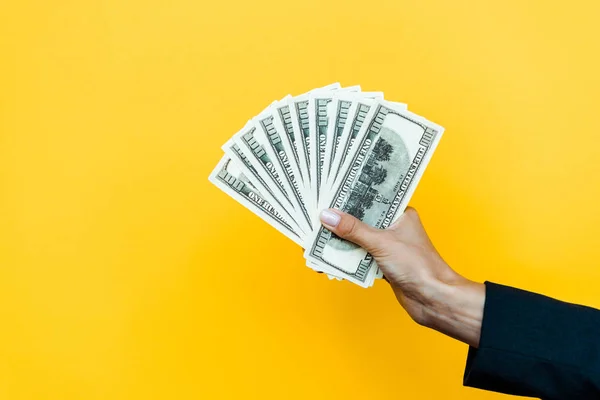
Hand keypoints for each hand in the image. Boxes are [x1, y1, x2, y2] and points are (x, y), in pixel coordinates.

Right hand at [319, 207, 484, 347]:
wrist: (433, 299)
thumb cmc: (417, 265)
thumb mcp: (381, 242)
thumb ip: (353, 229)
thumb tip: (327, 216)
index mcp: (400, 213)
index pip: (371, 198)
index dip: (350, 197)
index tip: (329, 194)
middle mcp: (394, 227)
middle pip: (361, 220)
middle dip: (339, 221)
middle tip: (315, 217)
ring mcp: (388, 246)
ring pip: (358, 240)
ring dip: (340, 242)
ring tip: (316, 240)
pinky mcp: (383, 264)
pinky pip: (359, 257)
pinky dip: (346, 259)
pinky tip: (329, 261)